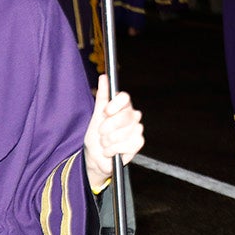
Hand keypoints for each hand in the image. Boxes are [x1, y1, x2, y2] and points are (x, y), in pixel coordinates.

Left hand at [84, 75, 144, 191]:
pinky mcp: (138, 142)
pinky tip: (112, 150)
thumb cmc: (96, 136)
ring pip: (125, 132)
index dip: (115, 105)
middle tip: (101, 132)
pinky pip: (128, 143)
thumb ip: (102, 96)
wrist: (95, 157)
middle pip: (124, 116)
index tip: (106, 112)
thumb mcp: (96, 115)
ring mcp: (136, 129)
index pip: (124, 98)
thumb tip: (103, 77)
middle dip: (108, 127)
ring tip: (105, 143)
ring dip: (109, 141)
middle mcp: (132, 115)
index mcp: (122, 106)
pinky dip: (115, 149)